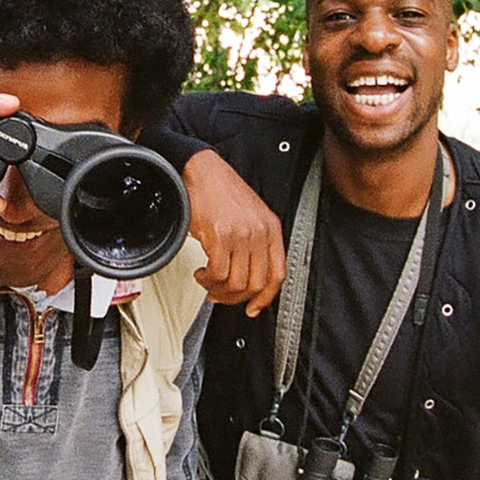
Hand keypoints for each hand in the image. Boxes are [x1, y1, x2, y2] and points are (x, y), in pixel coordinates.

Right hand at [183, 149, 284, 316]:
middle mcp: (260, 232)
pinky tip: (202, 272)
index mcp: (272, 228)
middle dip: (235, 298)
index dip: (265, 298)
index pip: (278, 275)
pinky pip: (217, 273)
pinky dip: (207, 280)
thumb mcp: (250, 216)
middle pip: (256, 284)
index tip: (252, 308)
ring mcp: (241, 234)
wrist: (202, 171)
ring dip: (218, 289)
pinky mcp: (220, 235)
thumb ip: (255, 243)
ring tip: (208, 281)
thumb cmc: (221, 191)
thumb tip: (246, 275)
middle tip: (220, 295)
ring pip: (236, 283)